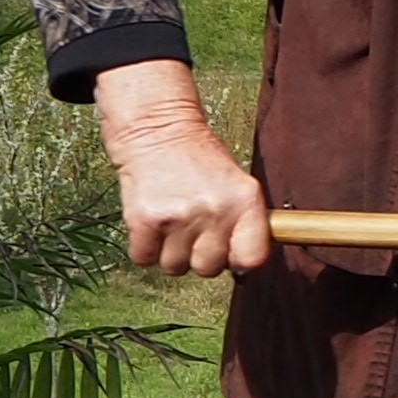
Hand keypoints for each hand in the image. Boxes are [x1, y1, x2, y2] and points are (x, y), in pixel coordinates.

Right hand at [92, 61, 271, 275]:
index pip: (252, 258)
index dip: (238, 260)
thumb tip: (245, 267)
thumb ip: (245, 222)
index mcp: (245, 200)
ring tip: (172, 221)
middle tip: (193, 228)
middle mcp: (215, 210)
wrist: (157, 128)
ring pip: (174, 267)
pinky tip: (152, 223)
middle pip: (208, 269)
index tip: (230, 253)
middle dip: (198, 255)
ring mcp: (179, 216)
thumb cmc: (198, 160)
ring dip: (170, 252)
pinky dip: (144, 247)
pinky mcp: (145, 220)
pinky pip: (145, 259)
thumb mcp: (237, 184)